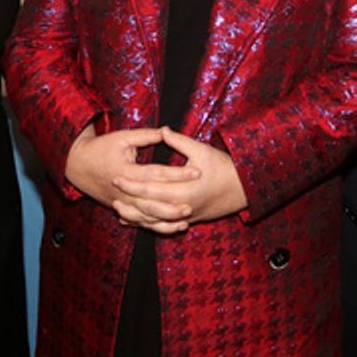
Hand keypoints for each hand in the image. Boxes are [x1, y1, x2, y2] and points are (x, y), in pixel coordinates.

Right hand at [64, 127, 200, 231]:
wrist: (78, 165)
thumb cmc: (102, 148)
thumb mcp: (122, 138)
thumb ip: (145, 136)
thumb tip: (166, 130)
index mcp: (126, 171)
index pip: (156, 174)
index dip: (177, 173)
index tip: (197, 172)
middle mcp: (124, 191)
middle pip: (151, 202)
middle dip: (172, 204)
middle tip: (193, 203)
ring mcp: (122, 203)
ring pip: (146, 217)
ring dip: (166, 219)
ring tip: (186, 218)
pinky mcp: (122, 208)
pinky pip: (141, 222)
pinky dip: (157, 226)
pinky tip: (174, 226)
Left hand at [110, 128, 246, 230]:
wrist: (244, 189)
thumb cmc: (224, 167)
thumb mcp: (202, 151)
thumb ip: (180, 142)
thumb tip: (163, 130)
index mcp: (184, 190)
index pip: (151, 188)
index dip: (132, 182)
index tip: (116, 175)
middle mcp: (183, 207)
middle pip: (148, 207)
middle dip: (129, 198)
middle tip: (112, 188)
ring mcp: (185, 216)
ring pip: (154, 221)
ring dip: (134, 216)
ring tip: (117, 208)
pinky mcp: (188, 219)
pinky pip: (163, 225)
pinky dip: (147, 223)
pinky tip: (134, 220)